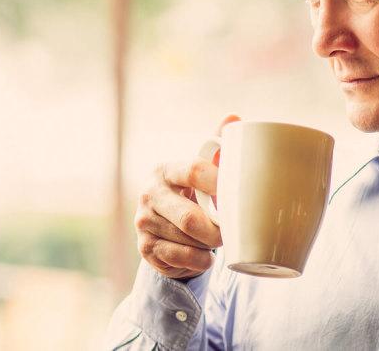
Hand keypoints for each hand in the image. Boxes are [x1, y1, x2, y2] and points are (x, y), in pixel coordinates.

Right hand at [134, 114, 239, 278]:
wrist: (166, 232)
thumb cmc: (192, 196)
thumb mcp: (202, 173)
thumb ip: (216, 148)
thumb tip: (234, 118)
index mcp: (165, 170)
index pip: (193, 171)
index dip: (218, 183)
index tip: (236, 195)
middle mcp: (149, 194)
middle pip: (189, 216)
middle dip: (215, 229)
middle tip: (231, 232)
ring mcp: (143, 222)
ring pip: (187, 240)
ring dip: (208, 245)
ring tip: (216, 241)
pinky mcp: (144, 248)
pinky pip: (180, 257)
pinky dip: (199, 260)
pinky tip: (204, 256)